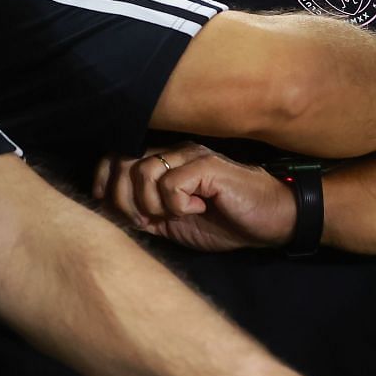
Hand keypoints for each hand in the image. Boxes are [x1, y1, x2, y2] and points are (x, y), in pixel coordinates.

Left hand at [92, 146, 293, 251]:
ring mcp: (191, 156)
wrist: (271, 220)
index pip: (116, 157)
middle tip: (145, 221)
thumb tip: (109, 213)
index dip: (104, 181)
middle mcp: (174, 152)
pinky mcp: (208, 166)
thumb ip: (145, 213)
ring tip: (170, 215)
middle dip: (122, 199)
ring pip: (143, 172)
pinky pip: (171, 183)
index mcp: (164, 162)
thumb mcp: (174, 222)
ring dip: (149, 204)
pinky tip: (196, 209)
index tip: (111, 209)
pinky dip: (177, 204)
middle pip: (123, 163)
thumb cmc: (226, 221)